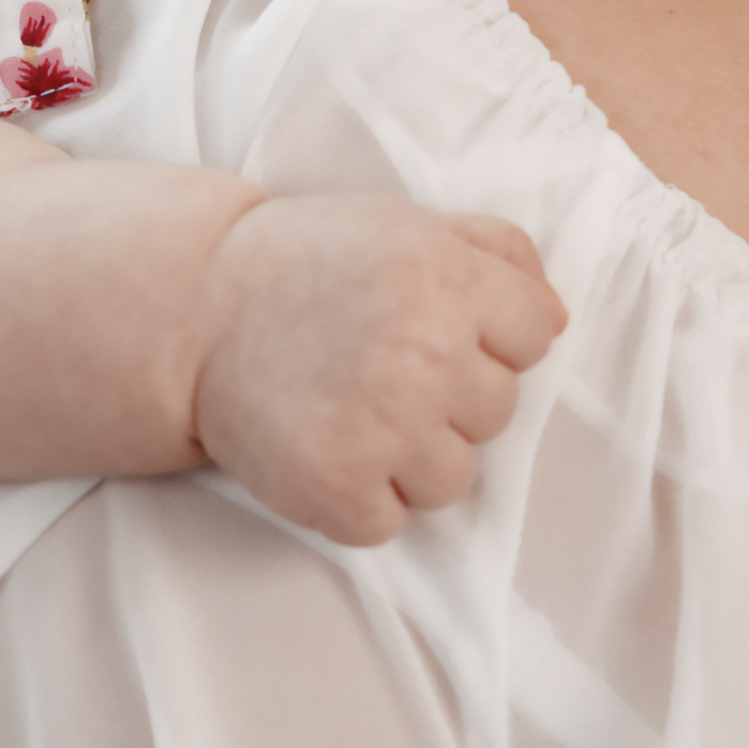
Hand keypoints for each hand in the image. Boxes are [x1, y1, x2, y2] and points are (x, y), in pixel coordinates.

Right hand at [190, 196, 564, 546]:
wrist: (193, 306)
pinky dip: (358, 500)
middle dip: (448, 396)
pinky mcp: (335, 485)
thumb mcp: (404, 225)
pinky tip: (324, 448)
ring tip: (351, 411)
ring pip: (452, 480)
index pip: (536, 334)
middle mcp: (423, 352)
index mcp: (446, 278)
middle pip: (497, 411)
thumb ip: (494, 250)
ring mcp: (381, 424)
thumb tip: (555, 314)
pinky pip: (389, 522)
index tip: (435, 328)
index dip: (489, 334)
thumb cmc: (308, 262)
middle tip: (378, 366)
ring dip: (409, 457)